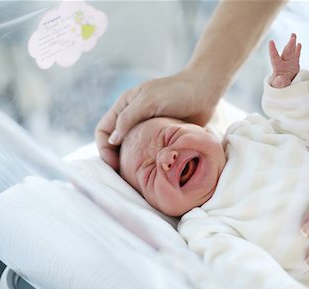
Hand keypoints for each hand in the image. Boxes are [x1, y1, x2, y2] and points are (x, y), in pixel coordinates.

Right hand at [95, 69, 216, 169]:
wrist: (205, 91)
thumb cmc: (176, 91)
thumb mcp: (149, 100)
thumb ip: (129, 118)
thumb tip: (113, 140)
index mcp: (124, 106)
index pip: (103, 130)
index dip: (103, 148)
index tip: (114, 164)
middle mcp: (133, 118)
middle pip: (115, 143)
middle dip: (117, 159)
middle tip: (125, 177)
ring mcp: (148, 129)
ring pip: (133, 150)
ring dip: (133, 163)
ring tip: (139, 177)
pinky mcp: (162, 137)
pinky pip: (150, 153)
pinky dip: (149, 162)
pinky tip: (155, 170)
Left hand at [269, 33, 301, 87]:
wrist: (284, 85)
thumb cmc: (279, 85)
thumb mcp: (279, 85)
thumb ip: (279, 82)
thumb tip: (280, 79)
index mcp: (277, 67)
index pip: (274, 57)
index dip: (272, 50)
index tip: (271, 41)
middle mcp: (283, 62)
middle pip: (286, 52)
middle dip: (289, 45)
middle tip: (292, 36)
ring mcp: (289, 62)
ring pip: (291, 51)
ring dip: (292, 43)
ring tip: (293, 35)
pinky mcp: (294, 63)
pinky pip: (296, 55)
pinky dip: (297, 49)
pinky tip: (299, 44)